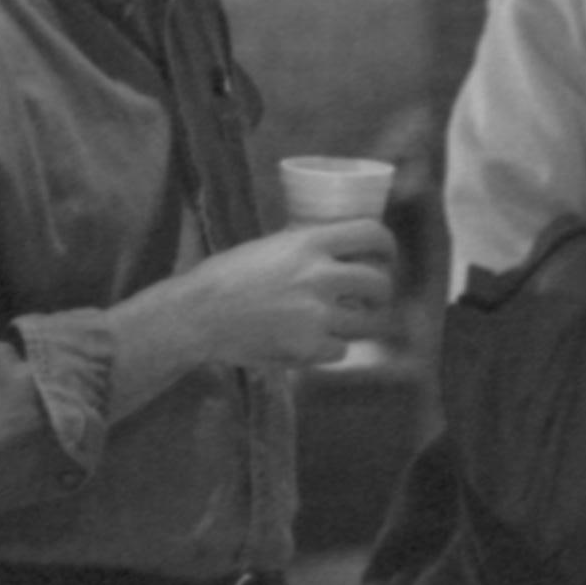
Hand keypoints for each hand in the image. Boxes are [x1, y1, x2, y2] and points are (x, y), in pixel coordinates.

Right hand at [117, 219, 397, 396]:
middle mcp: (319, 275)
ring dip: (361, 324)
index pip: (371, 234)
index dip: (387, 245)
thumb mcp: (271, 246)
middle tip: (373, 298)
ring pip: (368, 322)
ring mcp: (316, 313)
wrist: (198, 314)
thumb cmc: (228, 276)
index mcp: (309, 242)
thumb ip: (308, 246)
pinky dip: (332, 349)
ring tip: (347, 323)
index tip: (386, 255)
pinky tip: (315, 343)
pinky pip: (342, 350)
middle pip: (380, 283)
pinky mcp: (308, 346)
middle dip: (381, 292)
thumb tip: (343, 247)